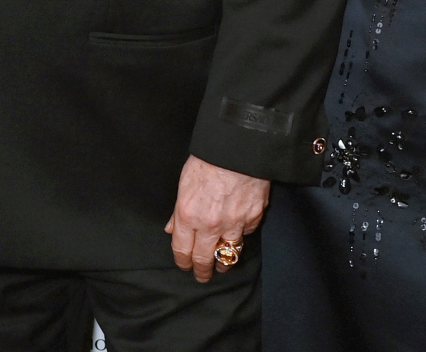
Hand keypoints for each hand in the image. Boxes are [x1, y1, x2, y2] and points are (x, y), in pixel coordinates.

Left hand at [164, 155, 269, 282]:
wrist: (239, 148)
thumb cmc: (208, 159)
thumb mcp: (184, 182)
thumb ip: (178, 210)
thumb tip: (171, 228)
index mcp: (188, 214)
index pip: (183, 250)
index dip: (183, 262)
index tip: (185, 266)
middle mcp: (210, 225)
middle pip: (205, 260)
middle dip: (203, 271)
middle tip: (203, 276)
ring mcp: (234, 224)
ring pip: (228, 254)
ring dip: (224, 262)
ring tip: (222, 265)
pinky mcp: (254, 219)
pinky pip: (246, 234)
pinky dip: (241, 235)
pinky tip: (238, 233)